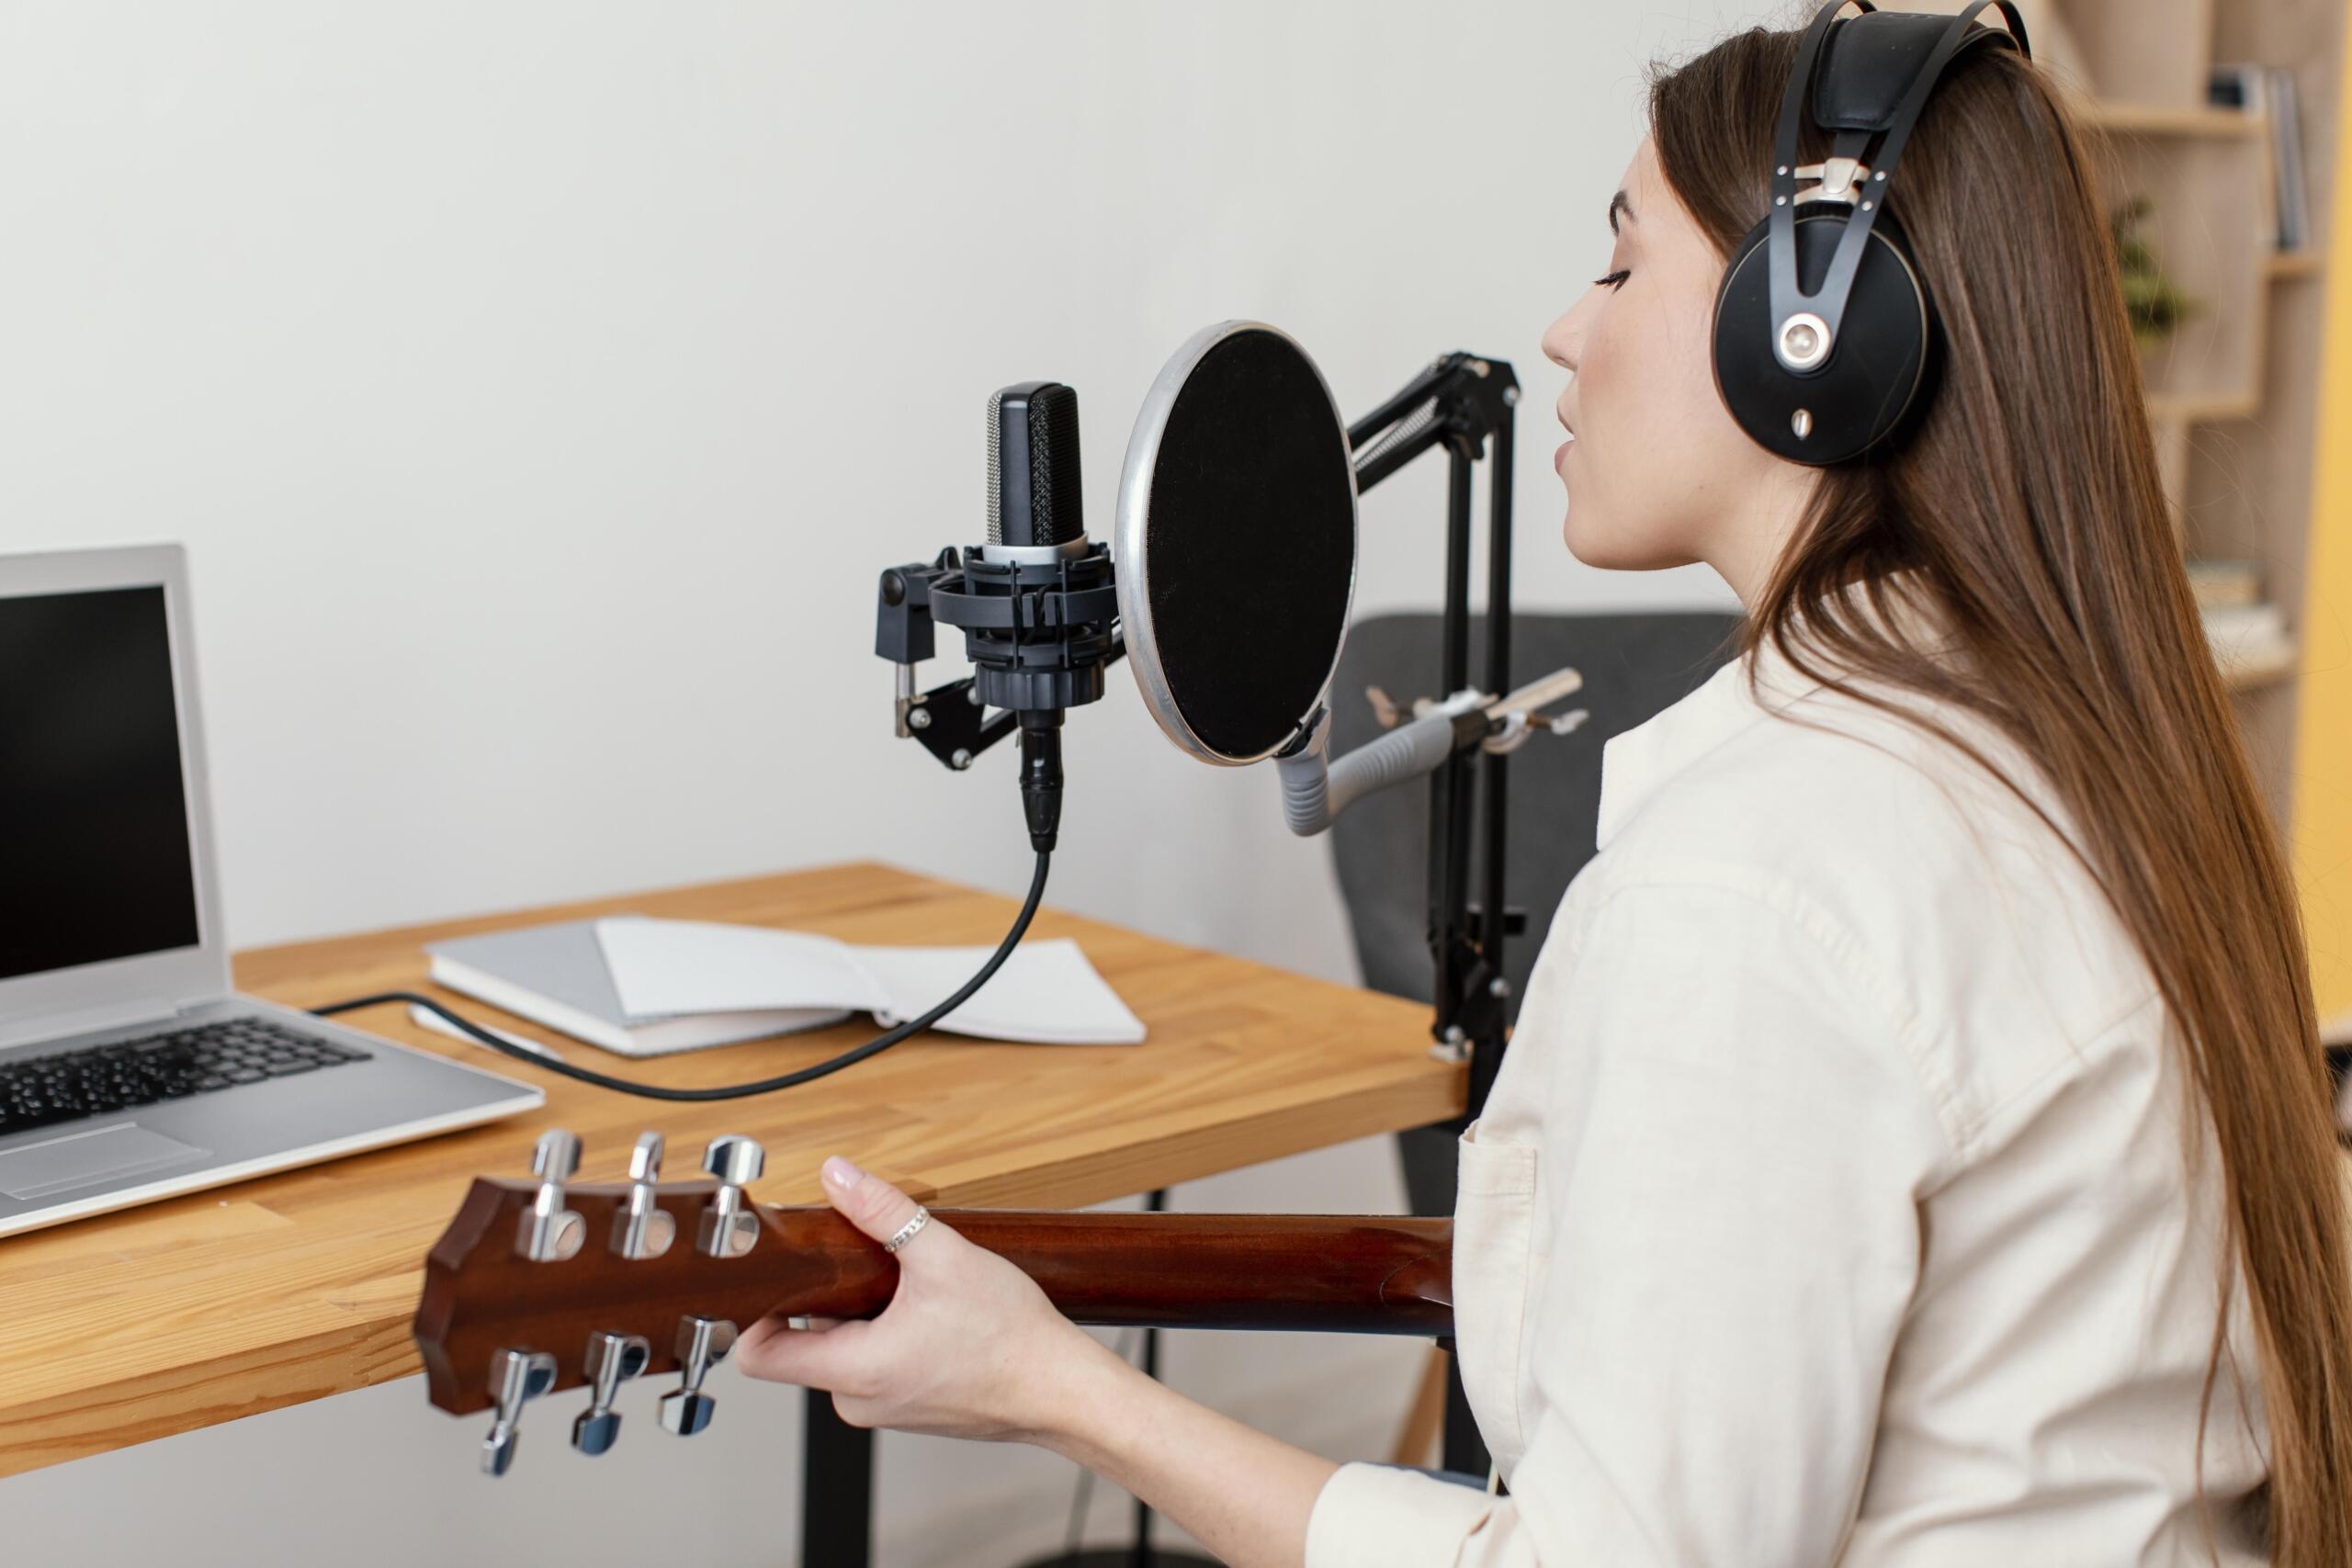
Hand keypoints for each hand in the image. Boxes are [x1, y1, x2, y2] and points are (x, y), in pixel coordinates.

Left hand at [734, 1155, 1116, 1444]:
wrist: (1061, 1389)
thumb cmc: (1011, 1338)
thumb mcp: (942, 1257)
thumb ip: (883, 1212)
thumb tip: (840, 1175)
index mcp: (854, 1371)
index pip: (757, 1355)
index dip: (753, 1310)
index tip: (774, 1273)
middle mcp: (858, 1401)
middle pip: (802, 1346)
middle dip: (822, 1300)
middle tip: (858, 1263)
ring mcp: (884, 1409)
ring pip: (841, 1354)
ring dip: (859, 1316)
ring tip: (905, 1288)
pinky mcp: (908, 1407)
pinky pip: (873, 1367)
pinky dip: (885, 1335)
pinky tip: (927, 1312)